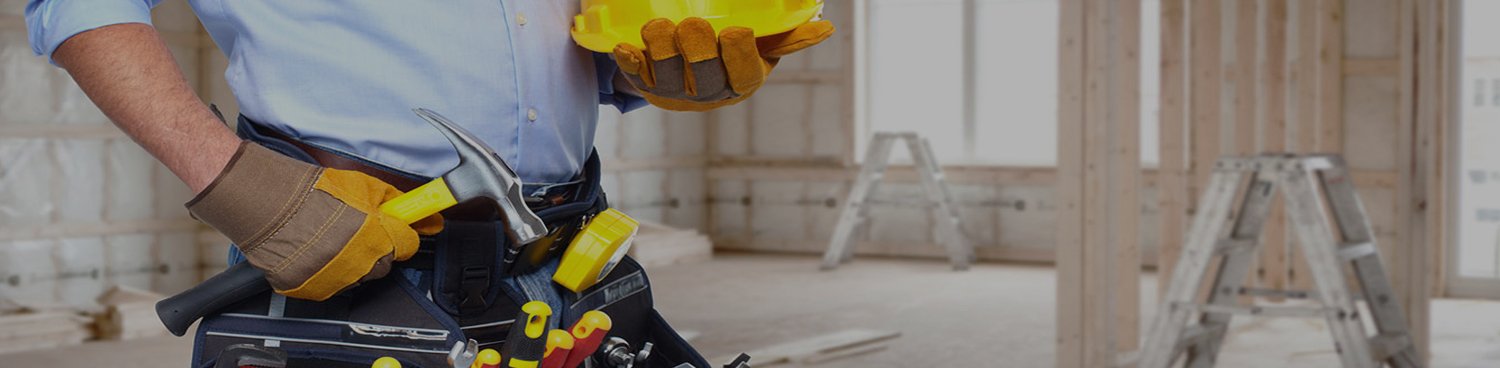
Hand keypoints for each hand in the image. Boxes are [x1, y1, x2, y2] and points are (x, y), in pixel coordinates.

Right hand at [187, 142, 442, 300]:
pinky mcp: (312, 290)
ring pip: (357, 277)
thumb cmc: (312, 192)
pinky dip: (326, 272)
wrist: (267, 205)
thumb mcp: (362, 186)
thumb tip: (420, 215)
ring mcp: (336, 280)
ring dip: (351, 261)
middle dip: (376, 249)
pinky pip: (330, 285)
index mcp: (377, 238)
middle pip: (383, 265)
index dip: (399, 234)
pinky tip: (314, 251)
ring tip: (329, 238)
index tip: (394, 229)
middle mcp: (360, 264)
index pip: (407, 245)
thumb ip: (393, 203)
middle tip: (356, 231)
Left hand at [613, 17, 834, 111]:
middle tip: (693, 24)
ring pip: (666, 74)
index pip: (742, 74)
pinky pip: (634, 74)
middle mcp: (708, 93)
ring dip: (660, 47)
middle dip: (697, 49)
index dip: (737, 54)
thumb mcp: (762, 50)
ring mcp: (674, 91)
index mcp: (741, 82)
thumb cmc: (729, 57)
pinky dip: (627, 60)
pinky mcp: (645, 84)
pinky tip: (624, 47)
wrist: (687, 79)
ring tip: (660, 26)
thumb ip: (789, 38)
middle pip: (703, 76)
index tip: (735, 31)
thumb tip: (825, 27)